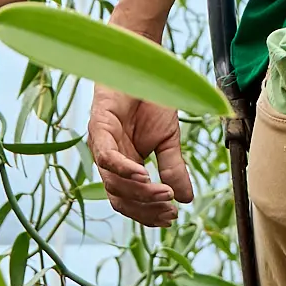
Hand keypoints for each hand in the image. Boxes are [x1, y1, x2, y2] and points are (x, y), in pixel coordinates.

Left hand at [88, 86, 193, 226]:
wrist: (144, 67)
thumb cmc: (151, 102)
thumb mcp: (168, 141)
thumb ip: (173, 169)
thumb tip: (187, 200)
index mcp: (124, 166)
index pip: (130, 201)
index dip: (148, 214)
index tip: (171, 218)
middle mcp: (109, 161)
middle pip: (119, 198)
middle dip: (144, 209)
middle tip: (169, 213)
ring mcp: (101, 145)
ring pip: (113, 183)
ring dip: (140, 193)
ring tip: (164, 194)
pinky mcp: (98, 127)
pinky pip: (107, 157)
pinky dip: (124, 170)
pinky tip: (145, 176)